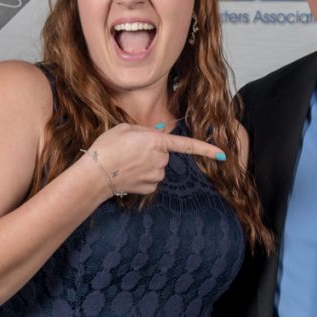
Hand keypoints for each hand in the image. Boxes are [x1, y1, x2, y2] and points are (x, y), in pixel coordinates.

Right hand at [84, 124, 224, 195]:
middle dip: (152, 151)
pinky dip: (142, 176)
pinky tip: (127, 174)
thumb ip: (145, 131)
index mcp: (156, 141)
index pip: (187, 145)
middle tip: (130, 150)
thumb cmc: (106, 147)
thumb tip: (160, 135)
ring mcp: (156, 175)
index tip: (223, 154)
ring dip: (146, 164)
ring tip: (126, 162)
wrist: (94, 174)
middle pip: (164, 154)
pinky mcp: (150, 187)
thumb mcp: (124, 128)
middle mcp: (160, 159)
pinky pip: (151, 179)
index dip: (206, 149)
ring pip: (157, 167)